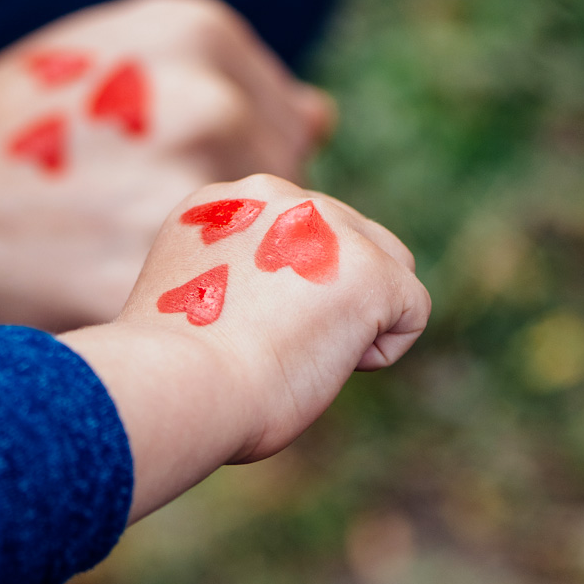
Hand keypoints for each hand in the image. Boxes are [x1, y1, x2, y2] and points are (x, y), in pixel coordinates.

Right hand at [0, 0, 335, 332]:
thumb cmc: (0, 138)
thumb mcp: (107, 61)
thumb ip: (217, 81)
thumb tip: (324, 118)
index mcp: (198, 32)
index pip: (289, 121)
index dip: (237, 173)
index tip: (174, 193)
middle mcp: (208, 100)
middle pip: (284, 190)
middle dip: (237, 226)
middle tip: (138, 238)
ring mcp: (192, 189)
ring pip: (260, 257)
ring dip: (219, 276)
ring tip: (126, 269)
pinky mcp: (170, 275)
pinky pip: (218, 309)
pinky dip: (187, 319)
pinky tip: (126, 301)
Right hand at [60, 176, 429, 520]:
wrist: (179, 387)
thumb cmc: (172, 374)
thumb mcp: (192, 300)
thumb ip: (236, 277)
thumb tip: (284, 301)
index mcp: (222, 203)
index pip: (292, 234)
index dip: (282, 293)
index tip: (237, 331)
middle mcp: (276, 196)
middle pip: (347, 240)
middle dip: (329, 298)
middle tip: (271, 348)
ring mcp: (329, 226)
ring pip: (389, 267)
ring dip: (359, 318)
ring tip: (299, 353)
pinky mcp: (371, 269)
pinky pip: (411, 311)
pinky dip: (378, 352)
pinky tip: (325, 365)